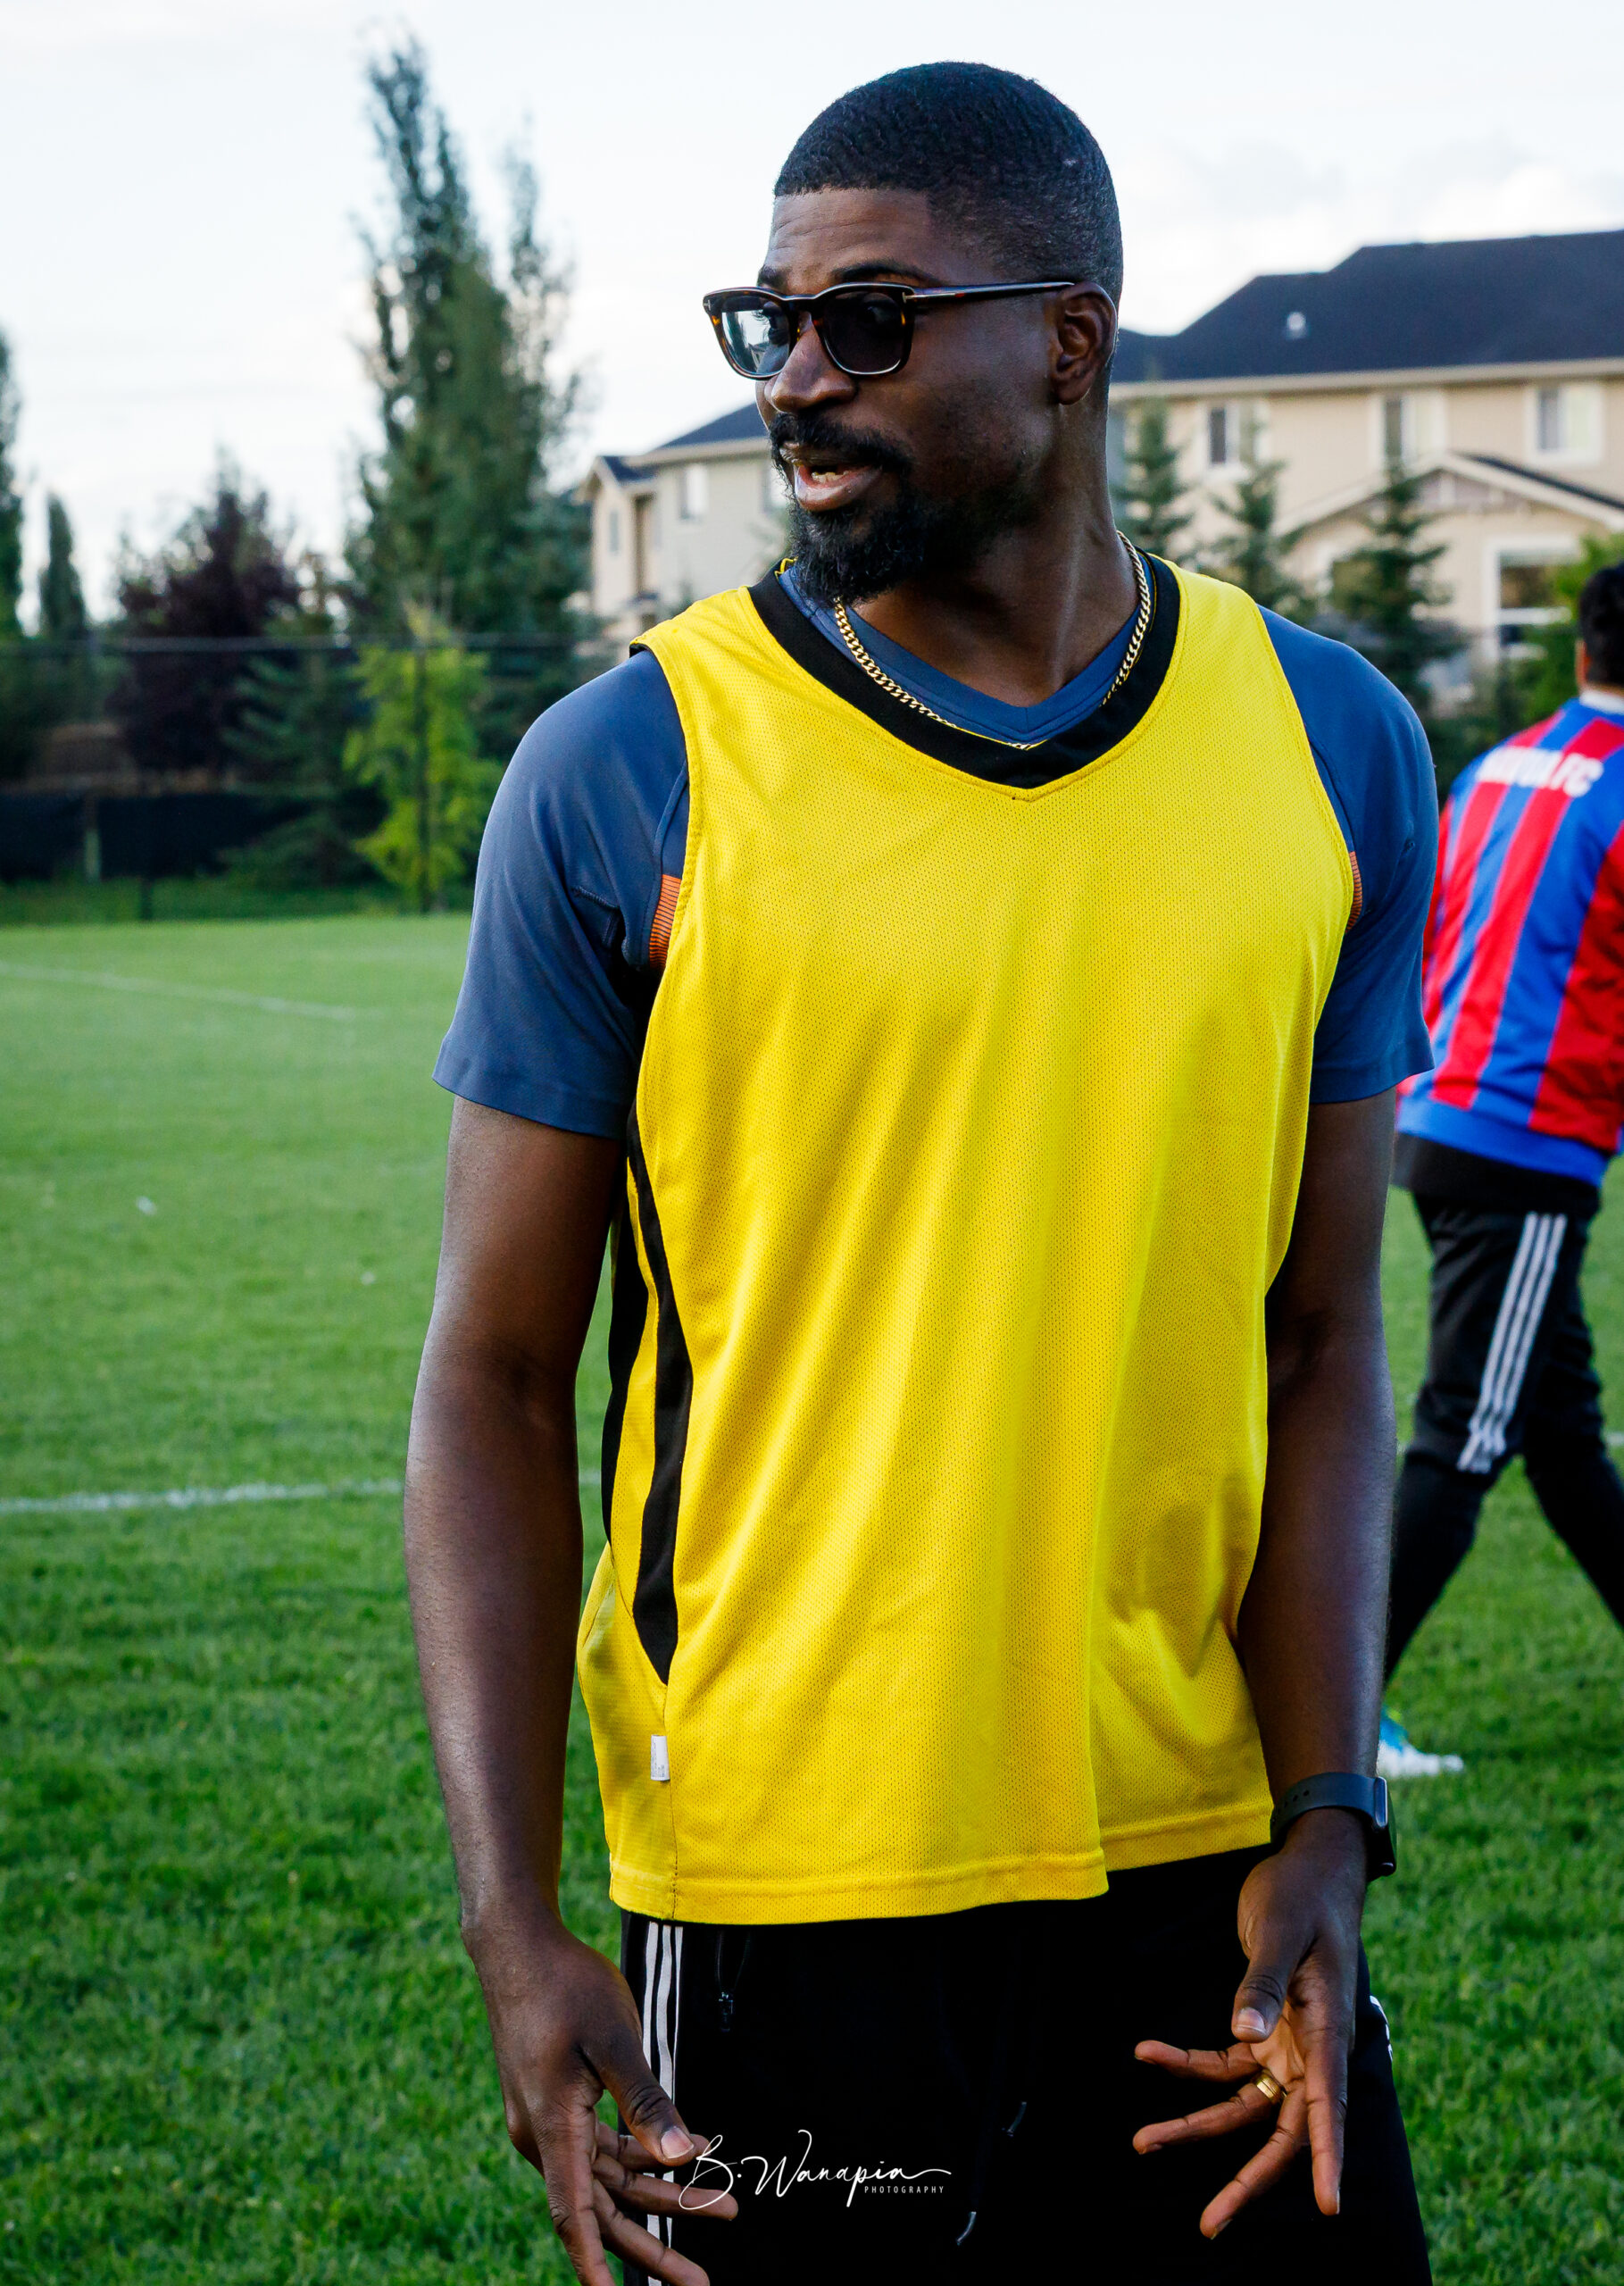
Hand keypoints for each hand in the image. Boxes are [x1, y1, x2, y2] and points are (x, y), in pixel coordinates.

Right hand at [469, 1906, 736, 2284]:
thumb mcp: (615, 2038)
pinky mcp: (559, 2103)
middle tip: (702, 2282)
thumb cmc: (565, 1984)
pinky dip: (645, 2156)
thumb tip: (683, 2156)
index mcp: (552, 2128)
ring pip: (609, 2179)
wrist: (517, 1944)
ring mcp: (549, 2121)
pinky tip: (692, 2151)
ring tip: (724, 2207)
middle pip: (601, 2210)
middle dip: (654, 2246)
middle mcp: (544, 2136)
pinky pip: (604, 2148)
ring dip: (662, 2196)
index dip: (596, 2266)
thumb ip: (647, 2101)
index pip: (575, 2217)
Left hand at [1131, 1812, 1365, 2237]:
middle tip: (1208, 2222)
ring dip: (1197, 2125)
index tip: (1329, 2208)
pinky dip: (1185, 2063)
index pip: (1329, 2106)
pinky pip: (1223, 2062)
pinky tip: (1146, 2053)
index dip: (1328, 2158)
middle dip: (1247, 2179)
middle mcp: (1311, 2049)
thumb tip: (1242, 2032)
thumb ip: (1261, 1982)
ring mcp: (1287, 2043)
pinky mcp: (1263, 2026)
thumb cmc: (1302, 1896)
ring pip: (1245, 2106)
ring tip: (1143, 2141)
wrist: (1310, 1866)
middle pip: (1285, 2132)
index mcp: (1327, 2030)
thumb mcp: (1280, 1931)